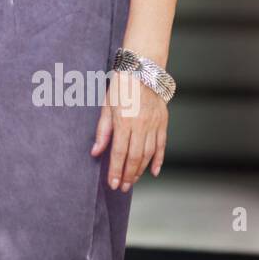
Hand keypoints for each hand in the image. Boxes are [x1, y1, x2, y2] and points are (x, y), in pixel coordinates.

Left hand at [91, 70, 167, 191]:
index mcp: (123, 122)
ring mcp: (154, 125)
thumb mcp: (106, 107)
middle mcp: (140, 126)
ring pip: (148, 155)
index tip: (112, 183)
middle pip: (135, 158)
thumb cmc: (120, 88)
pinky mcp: (163, 123)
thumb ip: (102, 131)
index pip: (119, 153)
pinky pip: (161, 146)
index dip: (116, 171)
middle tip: (122, 187)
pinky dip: (158, 160)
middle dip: (128, 175)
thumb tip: (95, 152)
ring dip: (140, 171)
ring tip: (133, 181)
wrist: (142, 72)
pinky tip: (154, 172)